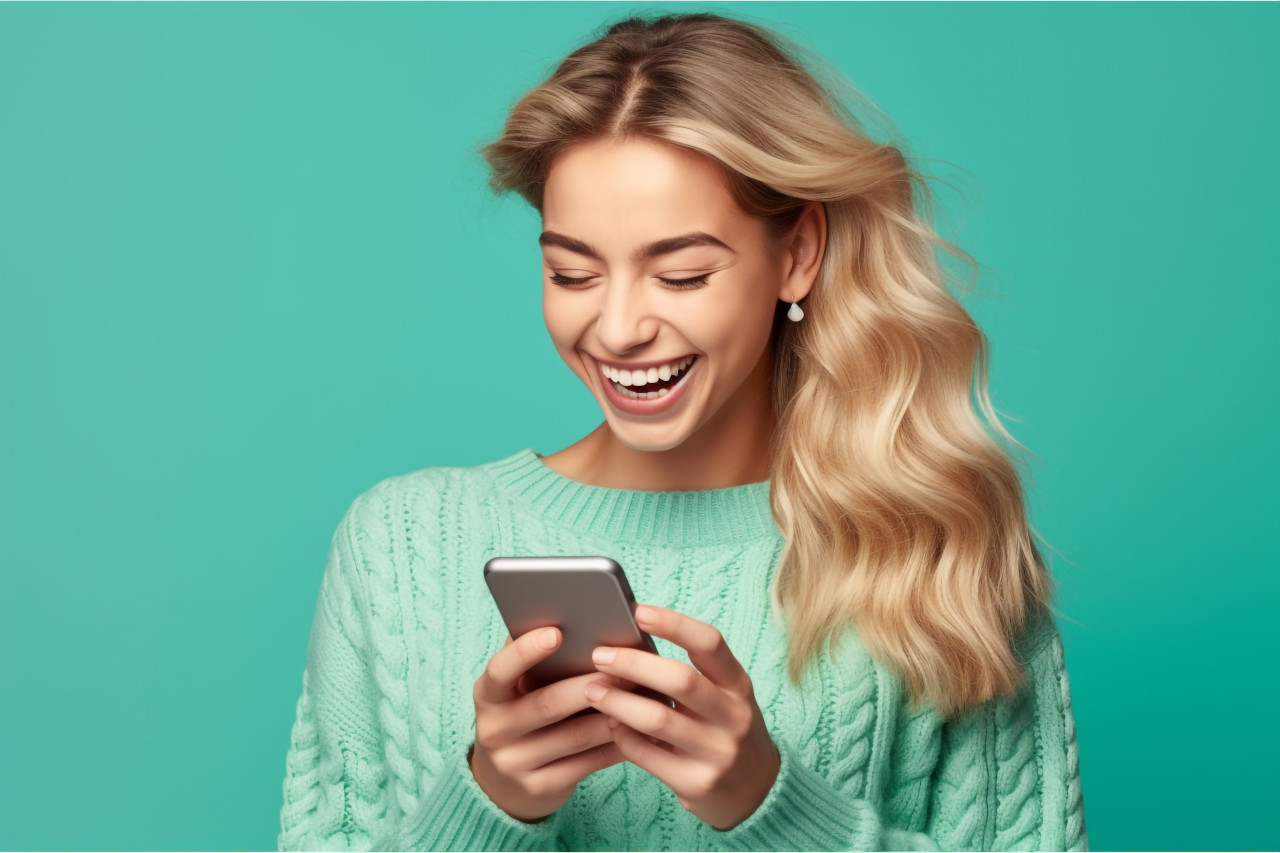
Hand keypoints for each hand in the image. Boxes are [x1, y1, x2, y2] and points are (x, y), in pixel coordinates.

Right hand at [470, 626, 636, 822]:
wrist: (503, 782)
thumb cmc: (521, 714)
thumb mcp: (515, 688)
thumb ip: (534, 659)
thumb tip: (574, 618)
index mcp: (488, 695)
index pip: (500, 670)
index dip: (526, 652)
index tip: (557, 632)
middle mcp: (494, 730)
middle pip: (547, 704)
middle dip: (590, 684)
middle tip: (625, 667)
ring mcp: (515, 763)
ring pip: (575, 736)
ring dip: (613, 714)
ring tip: (644, 695)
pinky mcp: (541, 788)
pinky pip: (588, 764)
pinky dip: (618, 744)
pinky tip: (640, 730)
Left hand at [584, 604, 780, 830]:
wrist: (754, 791)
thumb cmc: (725, 729)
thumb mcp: (723, 697)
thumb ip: (690, 674)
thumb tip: (629, 645)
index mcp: (739, 684)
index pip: (710, 643)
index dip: (674, 624)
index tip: (638, 611)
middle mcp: (734, 716)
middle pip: (680, 679)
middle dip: (633, 664)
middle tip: (599, 656)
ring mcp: (718, 752)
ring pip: (658, 719)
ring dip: (617, 701)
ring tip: (592, 690)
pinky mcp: (697, 783)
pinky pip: (647, 755)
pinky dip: (622, 736)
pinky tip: (609, 724)